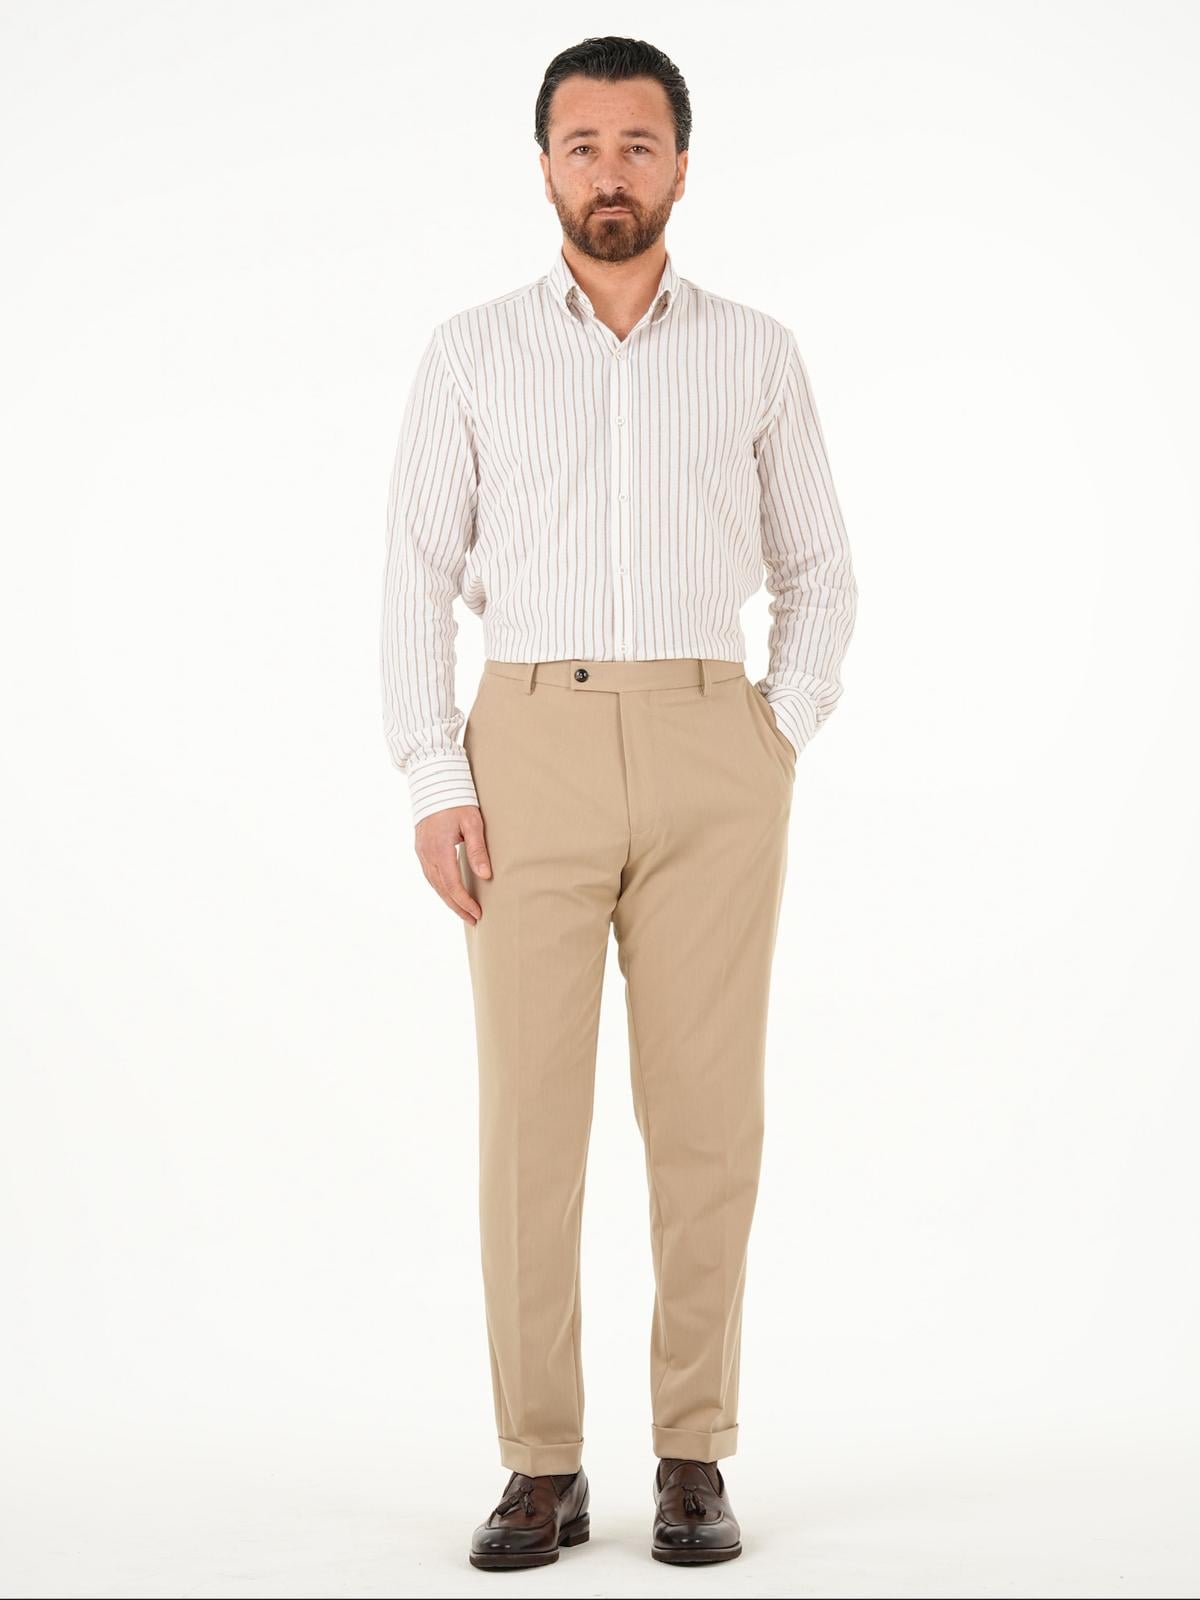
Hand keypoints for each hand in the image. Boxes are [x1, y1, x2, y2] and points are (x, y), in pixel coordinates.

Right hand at [415, 804, 491, 924]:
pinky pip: (430, 875)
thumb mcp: (473, 823)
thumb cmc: (457, 801)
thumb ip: (478, 850)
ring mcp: (421, 852)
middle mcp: (427, 854)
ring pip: (434, 884)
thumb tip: (486, 876)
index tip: (478, 913)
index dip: (465, 902)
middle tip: (474, 920)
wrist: (434, 783)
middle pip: (442, 889)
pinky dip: (441, 888)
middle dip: (458, 907)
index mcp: (440, 849)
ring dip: (448, 900)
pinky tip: (450, 894)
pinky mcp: (421, 849)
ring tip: (464, 912)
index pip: (452, 884)